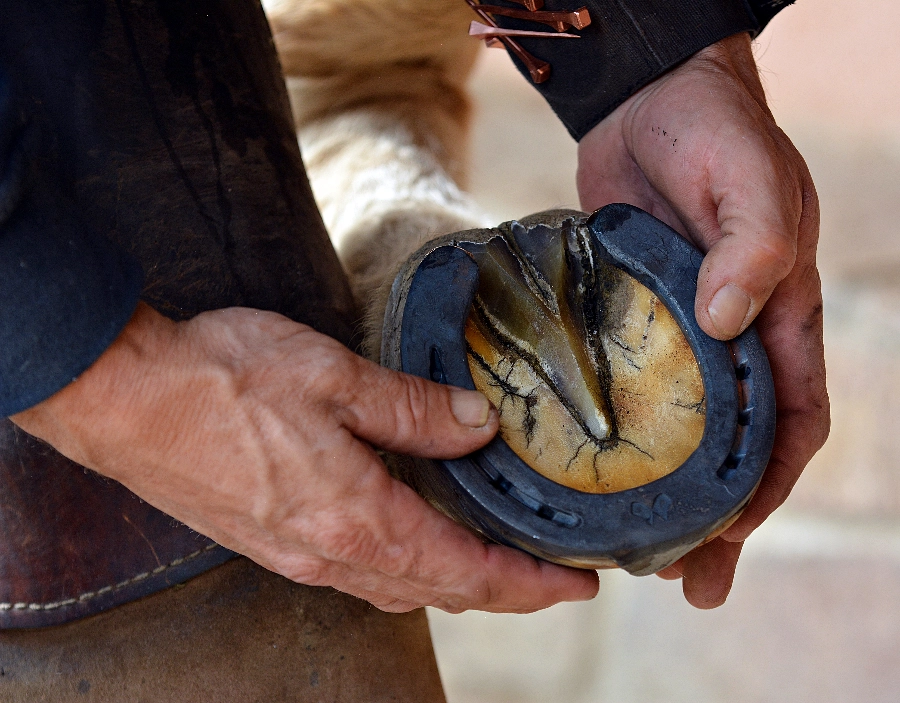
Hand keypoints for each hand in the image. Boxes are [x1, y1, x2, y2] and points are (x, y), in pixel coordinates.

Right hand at [11, 302, 597, 612]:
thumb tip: (477, 428)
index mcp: (358, 521)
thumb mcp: (334, 378)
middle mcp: (331, 555)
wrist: (125, 401)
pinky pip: (360, 573)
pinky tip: (413, 547)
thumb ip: (412, 410)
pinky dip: (407, 571)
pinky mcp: (273, 541)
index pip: (468, 571)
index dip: (531, 583)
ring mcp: (298, 555)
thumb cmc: (221, 383)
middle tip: (551, 580)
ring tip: (496, 568)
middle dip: (505, 592)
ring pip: (400, 587)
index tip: (577, 584)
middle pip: (441, 591)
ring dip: (457, 585)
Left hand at [576, 33, 828, 607]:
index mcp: (779, 319)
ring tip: (633, 553)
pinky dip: (613, 437)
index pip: (788, 424)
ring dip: (662, 494)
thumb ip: (751, 248)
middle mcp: (730, 339)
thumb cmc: (714, 135)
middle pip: (732, 449)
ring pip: (675, 432)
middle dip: (716, 518)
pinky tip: (585, 474)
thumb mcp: (750, 182)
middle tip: (682, 580)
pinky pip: (622, 390)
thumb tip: (727, 322)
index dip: (768, 486)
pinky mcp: (623, 321)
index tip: (734, 535)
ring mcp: (673, 334)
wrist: (648, 100)